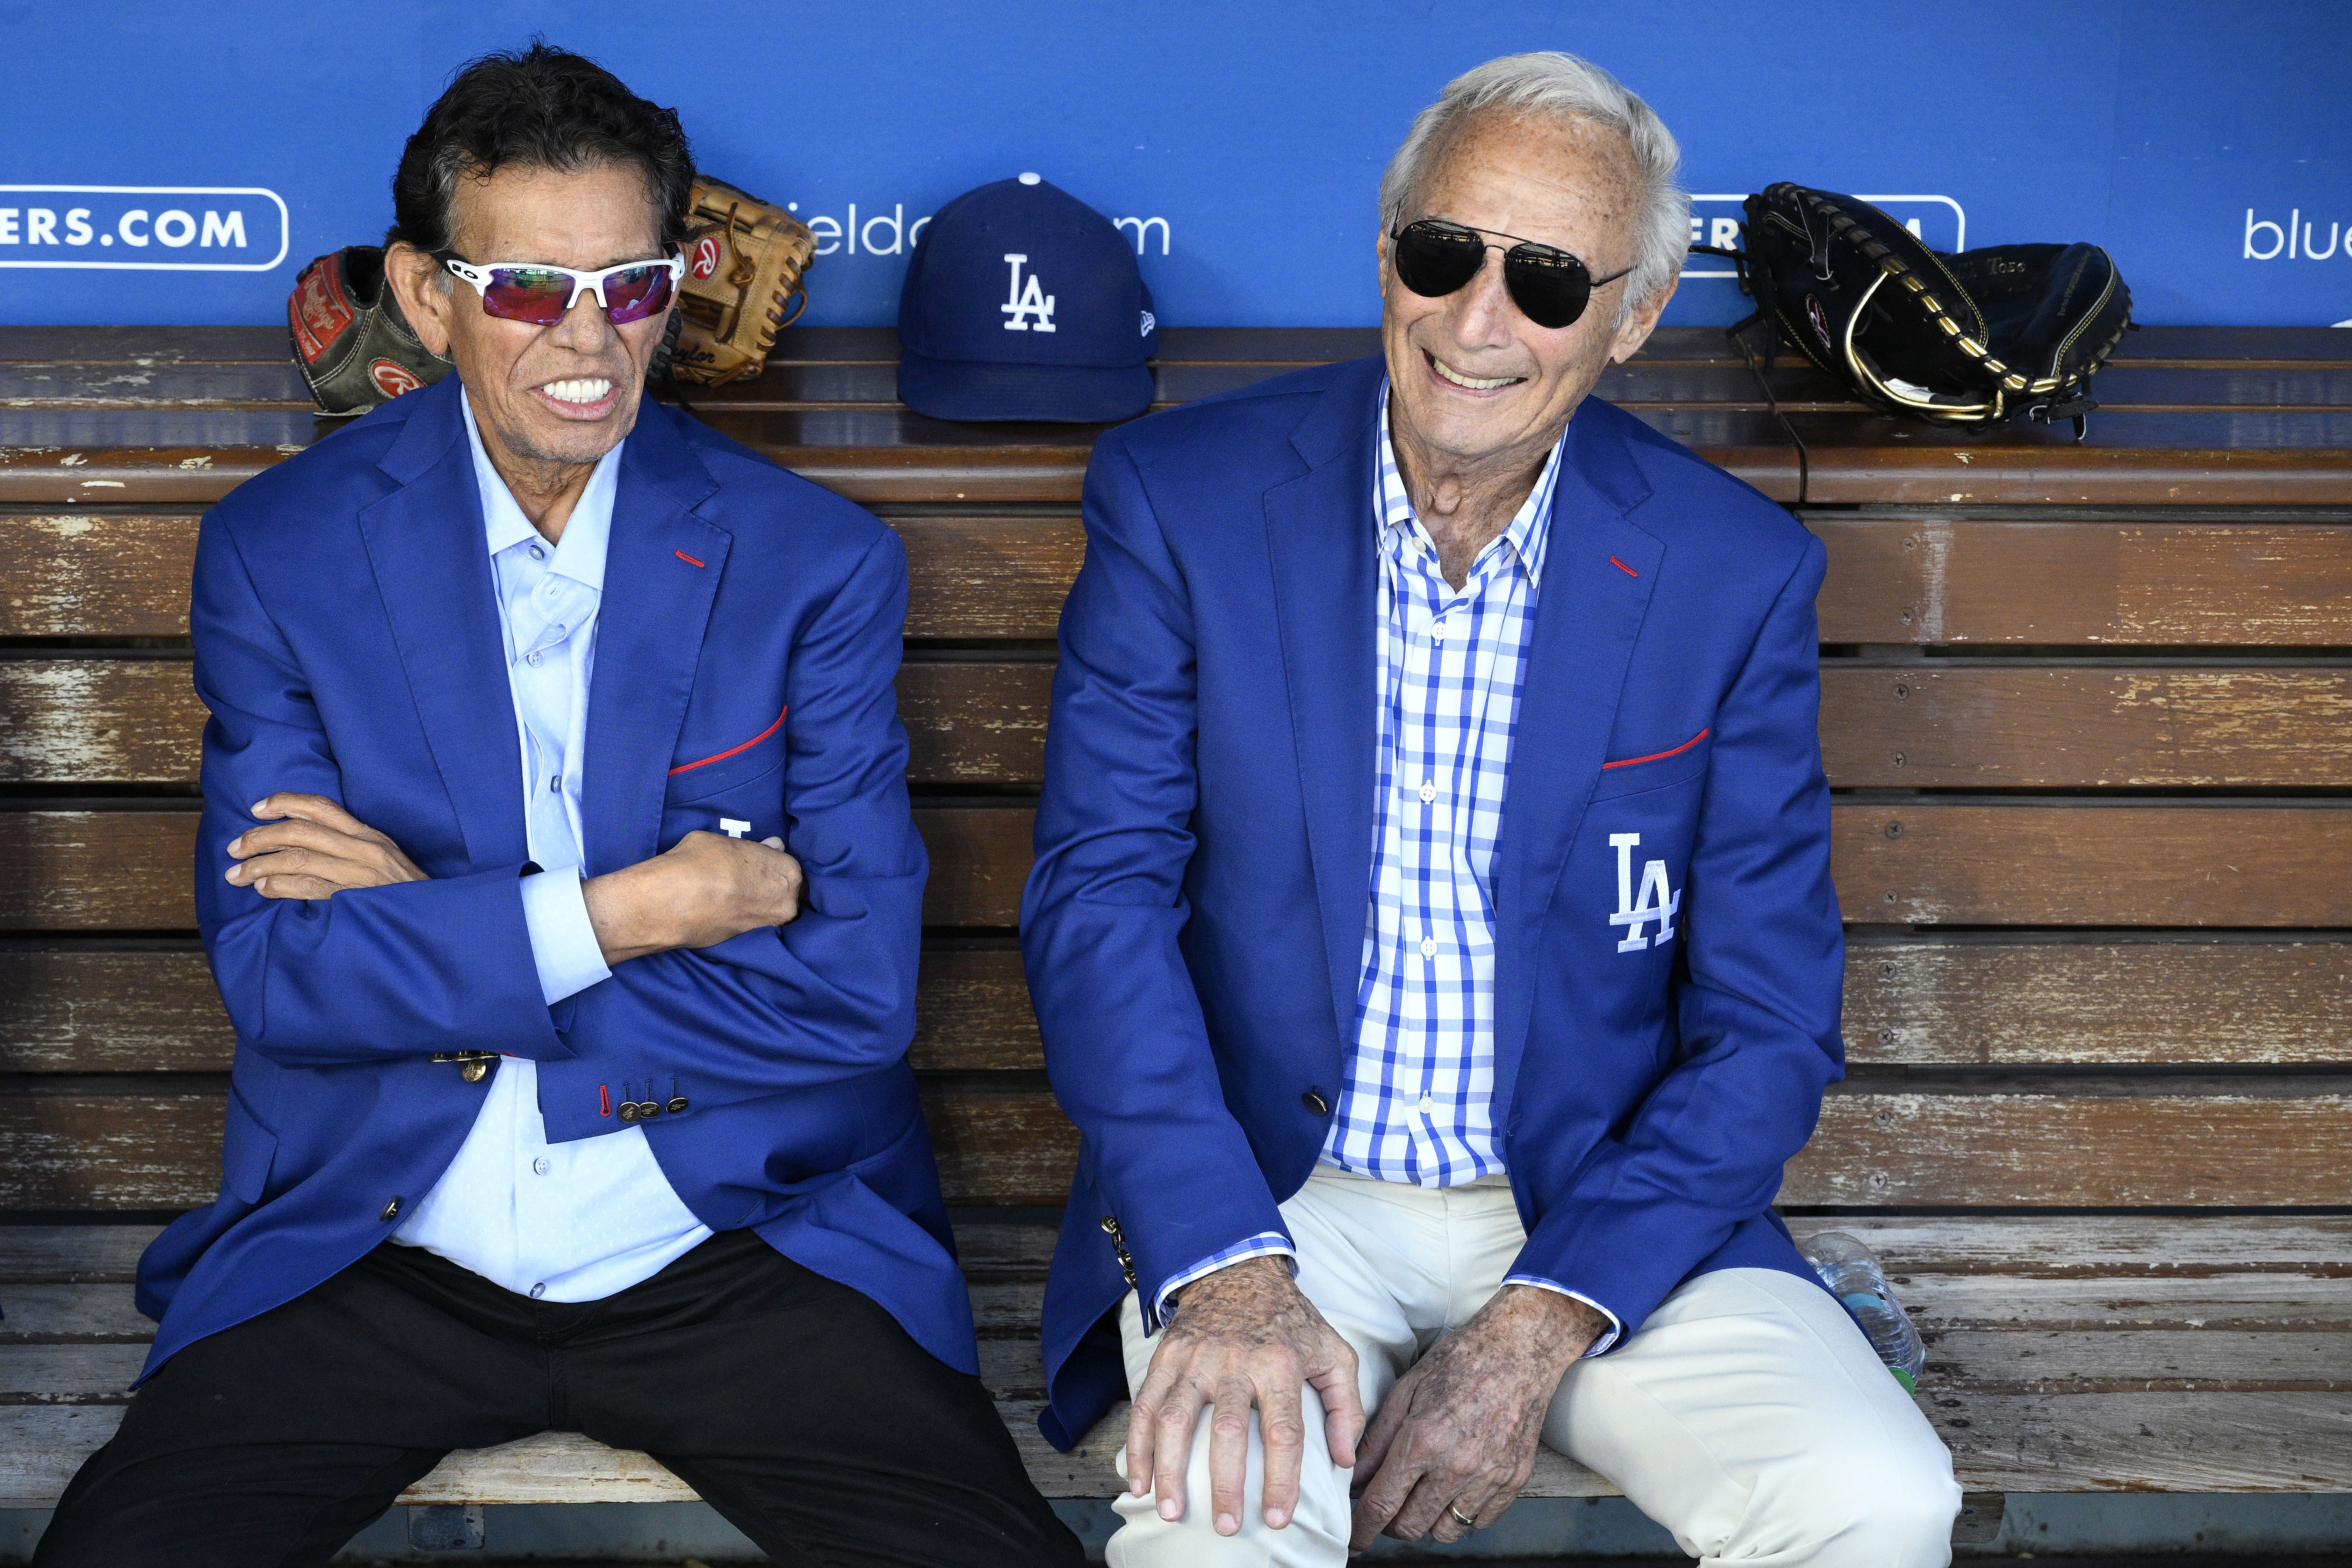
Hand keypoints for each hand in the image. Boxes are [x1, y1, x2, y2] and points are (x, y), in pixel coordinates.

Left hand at [225, 794, 426, 899]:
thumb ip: (351, 848)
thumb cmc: (404, 893)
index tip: (257, 808)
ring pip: (297, 859)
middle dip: (260, 837)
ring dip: (259, 866)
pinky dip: (279, 887)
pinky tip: (262, 890)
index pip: (321, 807)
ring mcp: (359, 874)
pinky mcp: (355, 899)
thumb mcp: (384, 859)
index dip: (285, 802)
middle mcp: (364, 849)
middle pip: (300, 832)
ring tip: (237, 875)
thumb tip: (303, 844)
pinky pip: (307, 888)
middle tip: (234, 848)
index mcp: (369, 835)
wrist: (435, 920)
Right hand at [583, 830, 803, 964]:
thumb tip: (771, 846)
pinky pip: (750, 923)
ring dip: (755, 902)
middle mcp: (786, 902)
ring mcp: (768, 924)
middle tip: (745, 879)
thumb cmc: (699, 861)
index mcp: (788, 872)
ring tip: (732, 894)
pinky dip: (741, 915)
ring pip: (768, 909)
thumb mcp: (725, 842)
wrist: (672, 903)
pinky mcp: (747, 941)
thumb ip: (753, 848)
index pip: (788, 867)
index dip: (770, 865)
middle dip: (768, 885)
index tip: (756, 864)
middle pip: (784, 891)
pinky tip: (724, 908)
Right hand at [1126, 1255, 1362, 1537]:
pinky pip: (1145, 1404)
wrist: (1238, 1268)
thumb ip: (1347, 1406)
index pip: (1284, 1432)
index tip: (1276, 1519)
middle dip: (1226, 1485)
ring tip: (1171, 1512)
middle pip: (1227, 1432)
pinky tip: (1139, 1481)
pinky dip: (1138, 1445)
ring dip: (1170, 1470)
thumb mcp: (1333, 1352)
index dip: (1282, 1480)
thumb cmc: (1290, 1321)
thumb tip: (1345, 1460)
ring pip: (1175, 1419)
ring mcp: (1196, 1358)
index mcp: (1281, 1364)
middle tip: (1226, 1527)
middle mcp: (1236, 1361)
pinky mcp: (1168, 1355)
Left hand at [1349, 1285, 1606, 1548]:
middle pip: (1412, 1526)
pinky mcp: (1514, 1480)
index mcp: (1423, 1440)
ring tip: (1423, 1495)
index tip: (1354, 1538)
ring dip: (1427, 1521)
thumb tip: (1356, 1478)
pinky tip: (1455, 1488)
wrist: (1519, 1349)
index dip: (1362, 1529)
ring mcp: (1489, 1476)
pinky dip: (1463, 1514)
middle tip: (1389, 1506)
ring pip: (1446, 1530)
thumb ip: (1378, 1439)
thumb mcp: (1406, 1389)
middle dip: (1391, 1524)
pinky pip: (1480, 1521)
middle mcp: (1457, 1465)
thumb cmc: (1461, 1361)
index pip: (1382, 1505)